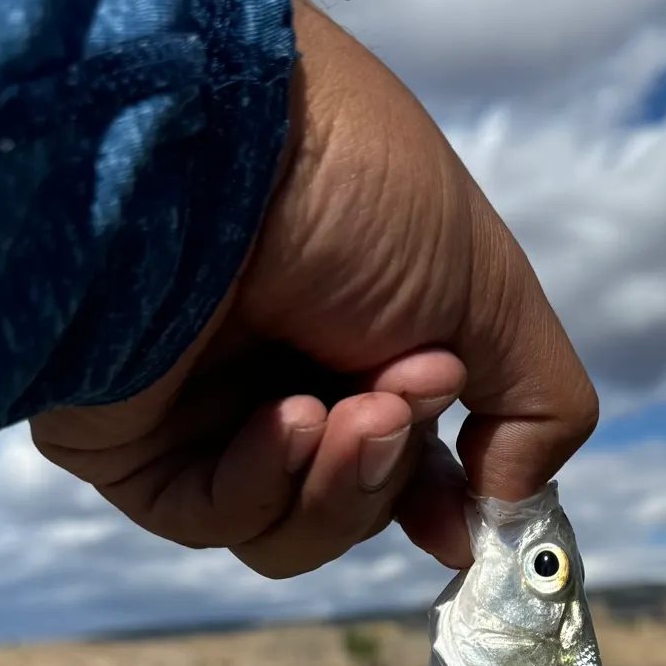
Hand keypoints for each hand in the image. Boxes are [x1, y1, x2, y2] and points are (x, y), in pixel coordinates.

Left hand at [30, 0, 596, 576]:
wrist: (208, 137)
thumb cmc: (355, 190)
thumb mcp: (491, 291)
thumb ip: (537, 408)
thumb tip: (507, 513)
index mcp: (358, 330)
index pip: (402, 455)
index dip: (439, 499)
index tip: (465, 528)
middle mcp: (278, 371)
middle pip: (353, 503)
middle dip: (394, 472)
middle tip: (399, 401)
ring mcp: (200, 409)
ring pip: (288, 528)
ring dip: (343, 487)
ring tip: (351, 411)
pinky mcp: (128, 439)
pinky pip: (215, 517)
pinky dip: (267, 482)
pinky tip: (284, 419)